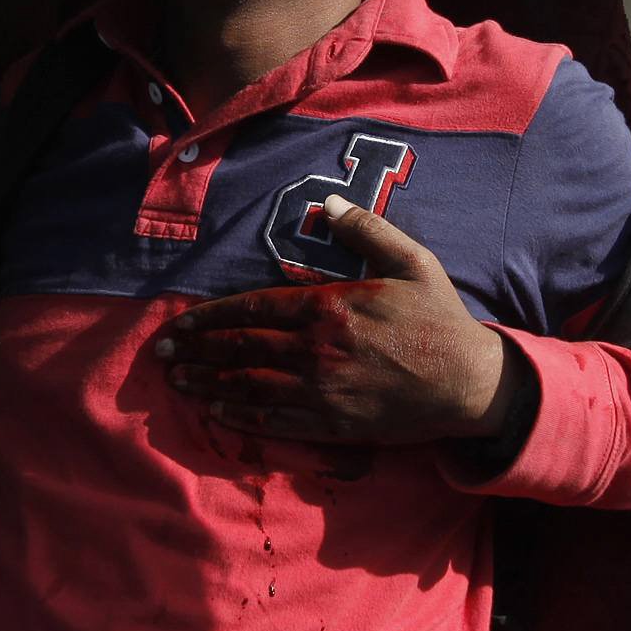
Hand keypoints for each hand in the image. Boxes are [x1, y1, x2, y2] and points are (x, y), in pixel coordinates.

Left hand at [158, 196, 525, 443]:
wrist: (469, 383)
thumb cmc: (440, 319)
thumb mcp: (412, 262)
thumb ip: (367, 231)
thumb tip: (331, 206)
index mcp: (329, 307)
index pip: (251, 309)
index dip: (208, 318)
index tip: (178, 325)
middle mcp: (316, 350)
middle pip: (240, 349)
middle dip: (195, 352)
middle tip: (161, 356)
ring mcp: (321, 391)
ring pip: (249, 386)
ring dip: (207, 384)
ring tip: (177, 383)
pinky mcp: (332, 424)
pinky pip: (274, 419)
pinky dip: (240, 415)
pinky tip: (217, 411)